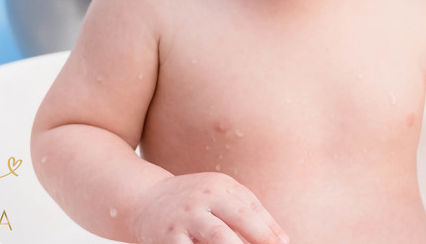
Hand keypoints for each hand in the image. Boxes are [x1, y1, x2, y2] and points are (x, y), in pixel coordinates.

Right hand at [132, 172, 290, 243]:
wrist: (143, 199)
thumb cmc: (193, 202)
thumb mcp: (219, 196)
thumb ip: (248, 212)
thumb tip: (282, 238)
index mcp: (220, 186)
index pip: (251, 208)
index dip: (270, 228)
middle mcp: (203, 198)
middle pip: (238, 219)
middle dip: (259, 238)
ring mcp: (186, 218)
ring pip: (217, 237)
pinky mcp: (169, 238)